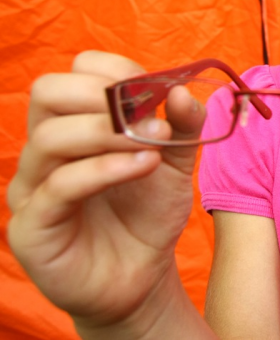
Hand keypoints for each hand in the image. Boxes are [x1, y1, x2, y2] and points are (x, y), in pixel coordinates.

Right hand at [7, 51, 202, 335]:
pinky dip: (106, 169)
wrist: (141, 273)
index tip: (154, 89)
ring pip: (50, 137)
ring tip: (153, 144)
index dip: (114, 70)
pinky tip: (143, 166)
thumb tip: (181, 89)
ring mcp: (31, 187)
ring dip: (109, 133)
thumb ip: (183, 123)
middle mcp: (44, 149)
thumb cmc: (149, 211)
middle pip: (48, 92)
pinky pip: (59, 185)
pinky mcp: (32, 226)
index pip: (73, 72)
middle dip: (101, 94)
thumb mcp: (178, 160)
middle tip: (146, 114)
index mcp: (73, 124)